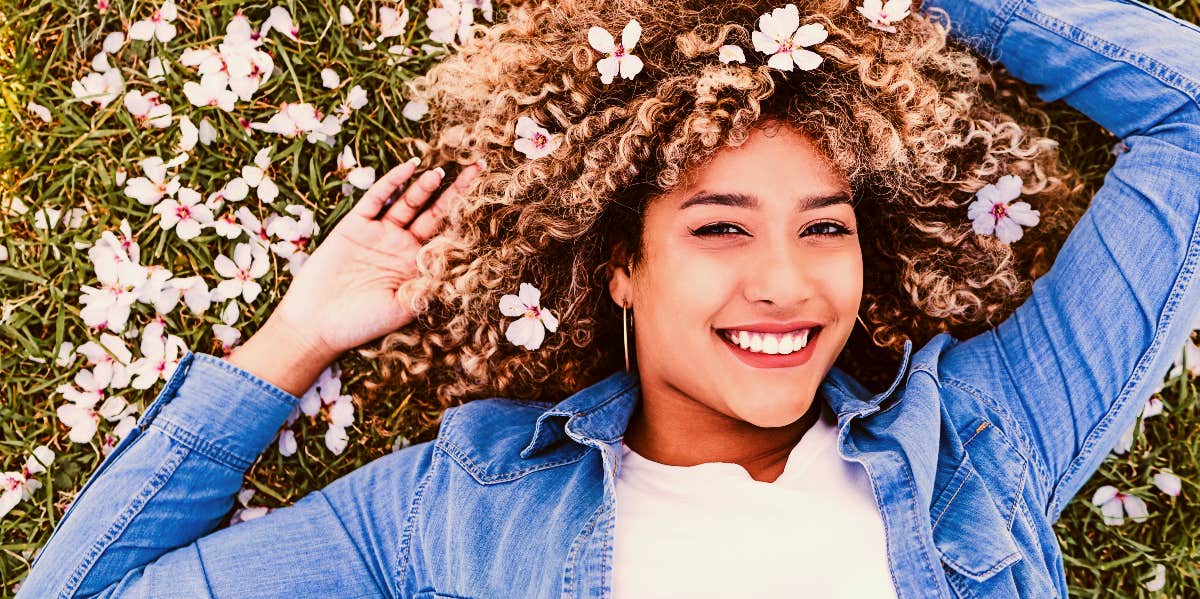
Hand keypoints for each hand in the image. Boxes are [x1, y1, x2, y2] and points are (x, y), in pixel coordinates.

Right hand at [266, 157, 484, 360]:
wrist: (316, 323)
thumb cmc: (361, 323)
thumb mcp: (403, 309)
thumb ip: (428, 288)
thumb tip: (460, 272)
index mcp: (419, 266)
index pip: (449, 235)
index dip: (468, 217)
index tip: (491, 198)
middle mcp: (403, 246)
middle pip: (436, 212)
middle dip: (457, 191)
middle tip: (480, 168)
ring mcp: (380, 234)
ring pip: (409, 203)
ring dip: (425, 186)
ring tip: (442, 172)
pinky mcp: (356, 225)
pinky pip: (377, 199)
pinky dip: (393, 182)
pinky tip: (409, 167)